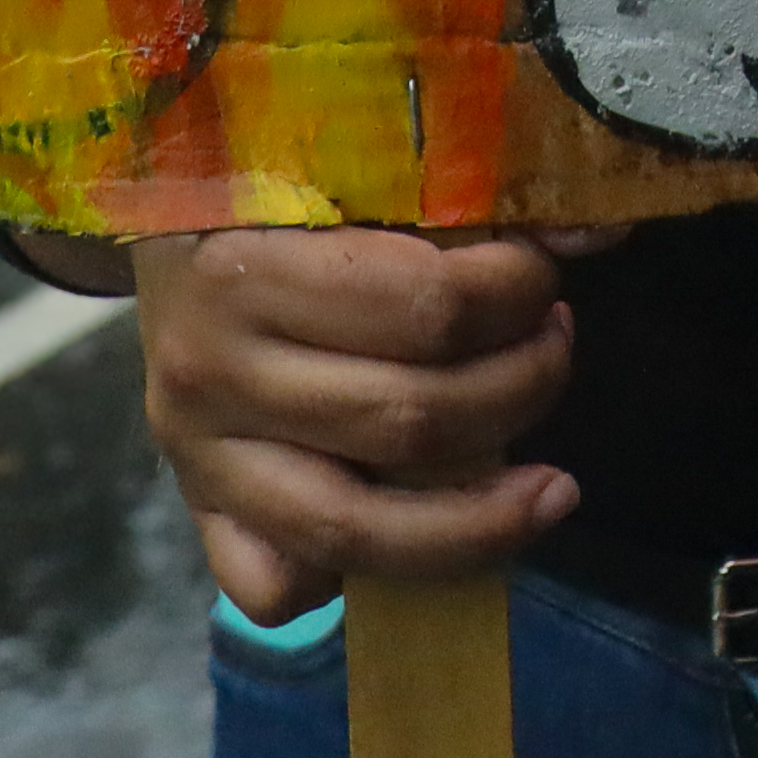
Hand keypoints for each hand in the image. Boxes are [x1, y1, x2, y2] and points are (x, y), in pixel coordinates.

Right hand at [132, 224, 618, 617]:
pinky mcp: (201, 511)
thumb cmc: (277, 186)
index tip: (542, 275)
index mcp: (246, 270)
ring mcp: (200, 457)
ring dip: (483, 515)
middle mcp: (211, 375)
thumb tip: (597, 230)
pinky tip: (421, 529)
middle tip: (553, 339)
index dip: (518, 294)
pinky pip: (275, 589)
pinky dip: (355, 579)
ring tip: (552, 482)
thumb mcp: (360, 169)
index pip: (427, 307)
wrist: (160, 225)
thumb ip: (470, 203)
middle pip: (411, 420)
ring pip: (359, 530)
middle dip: (521, 385)